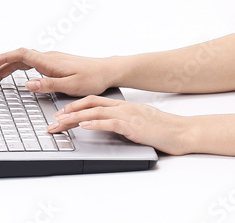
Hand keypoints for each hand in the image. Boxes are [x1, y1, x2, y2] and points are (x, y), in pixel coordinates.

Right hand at [0, 47, 115, 96]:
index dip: (1, 59)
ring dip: (6, 68)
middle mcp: (48, 57)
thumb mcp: (71, 86)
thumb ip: (48, 84)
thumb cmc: (93, 78)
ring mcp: (50, 59)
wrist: (107, 70)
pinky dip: (16, 67)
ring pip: (22, 60)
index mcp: (49, 61)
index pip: (19, 55)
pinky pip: (29, 62)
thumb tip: (28, 83)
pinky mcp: (53, 62)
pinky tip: (13, 73)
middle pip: (16, 58)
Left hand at [48, 95, 192, 155]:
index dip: (75, 105)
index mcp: (123, 106)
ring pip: (96, 112)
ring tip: (60, 123)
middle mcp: (123, 107)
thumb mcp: (138, 122)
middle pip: (89, 105)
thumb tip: (108, 126)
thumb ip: (123, 121)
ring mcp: (128, 115)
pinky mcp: (133, 126)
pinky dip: (95, 123)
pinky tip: (84, 126)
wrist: (182, 131)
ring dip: (75, 118)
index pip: (93, 101)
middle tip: (52, 121)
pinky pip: (111, 123)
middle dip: (68, 112)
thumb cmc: (163, 129)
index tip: (60, 112)